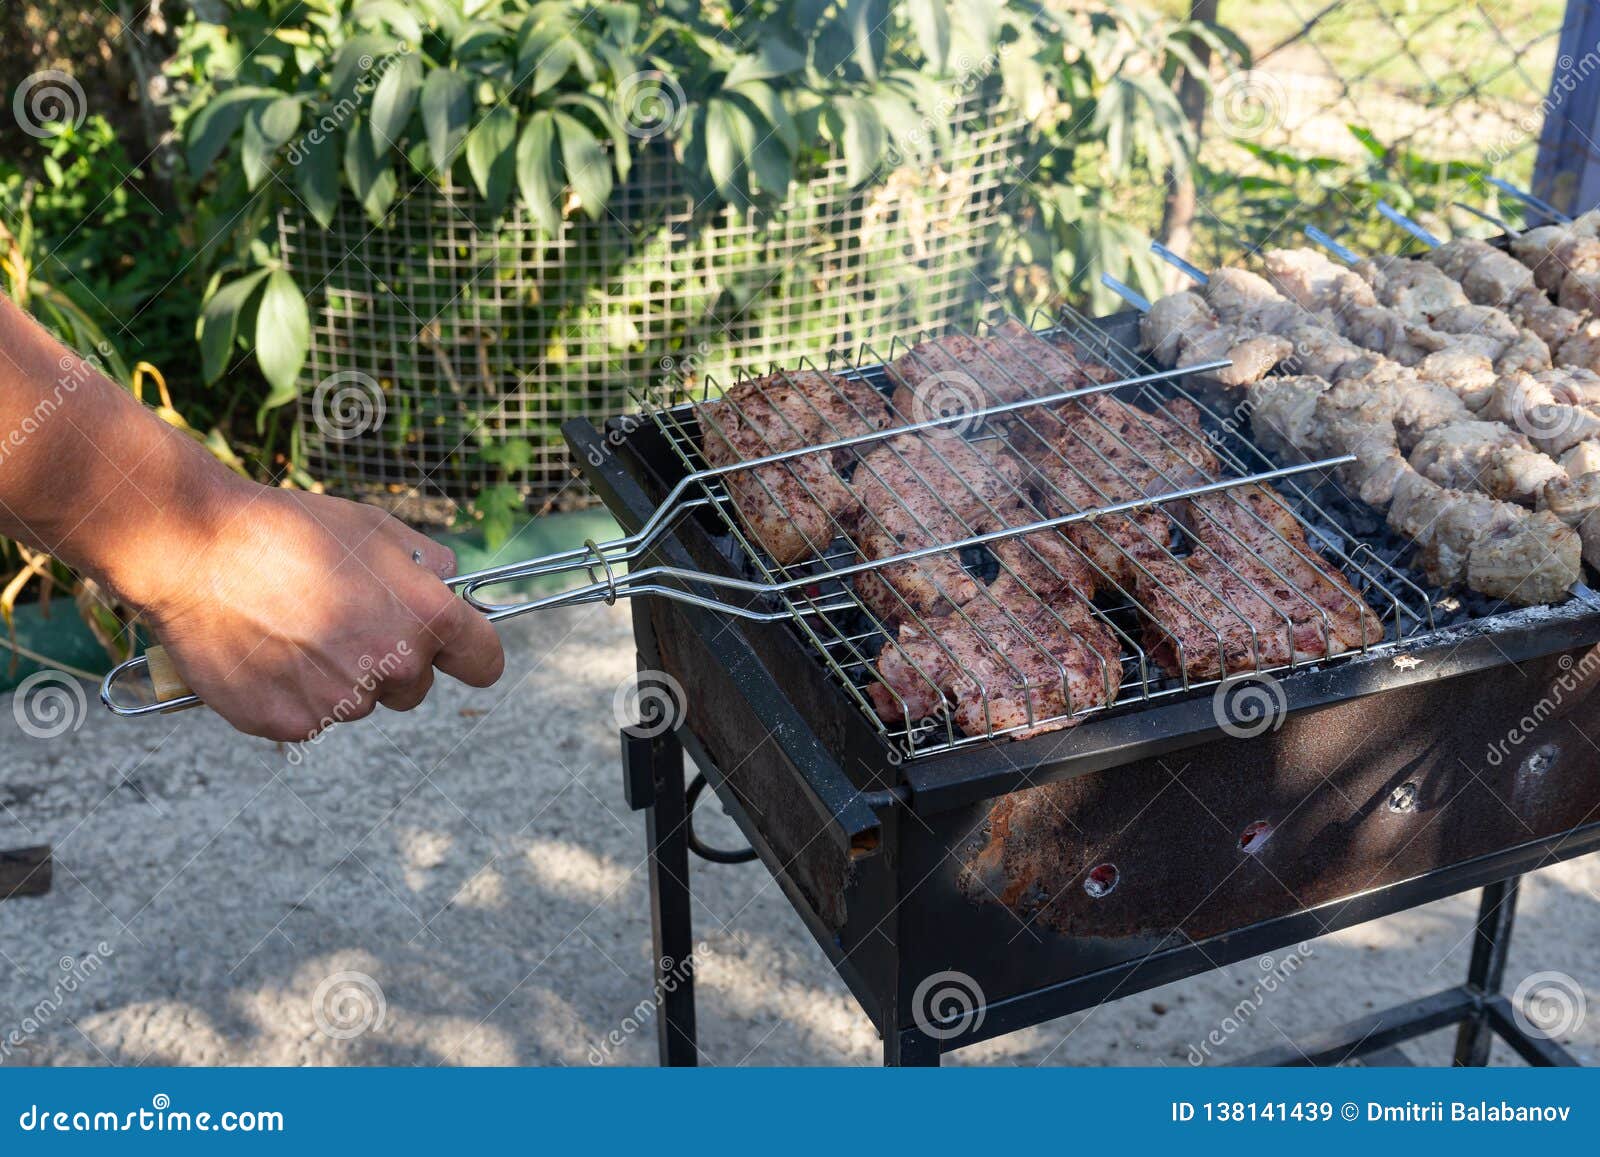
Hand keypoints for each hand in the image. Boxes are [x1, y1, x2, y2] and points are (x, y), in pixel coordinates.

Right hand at [108, 481, 504, 740]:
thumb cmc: (288, 530)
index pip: (484, 662)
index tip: (455, 650)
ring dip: (338, 678)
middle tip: (342, 620)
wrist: (196, 549)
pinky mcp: (291, 724)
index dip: (470, 652)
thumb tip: (452, 584)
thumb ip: (428, 564)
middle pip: (415, 687)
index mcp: (426, 619)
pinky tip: (266, 653)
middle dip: (391, 662)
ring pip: (358, 703)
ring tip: (292, 628)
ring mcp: (340, 701)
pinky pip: (309, 717)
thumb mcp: (377, 528)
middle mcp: (391, 666)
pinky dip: (293, 694)